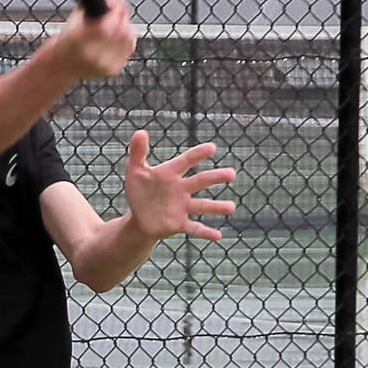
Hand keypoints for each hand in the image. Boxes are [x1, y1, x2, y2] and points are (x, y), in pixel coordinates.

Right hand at [48, 0, 137, 83]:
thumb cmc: (67, 40)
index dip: (115, 9)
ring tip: (120, 19)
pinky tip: (122, 32)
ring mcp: (105, 65)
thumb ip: (92, 6)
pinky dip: (128, 38)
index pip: (105, 25)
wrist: (63, 65)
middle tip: (120, 6)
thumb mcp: (74, 19)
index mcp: (78, 42)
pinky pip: (130, 48)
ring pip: (128, 39)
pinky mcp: (114, 70)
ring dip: (126, 25)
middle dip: (122, 14)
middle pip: (120, 31)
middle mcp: (92, 56)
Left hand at [123, 133, 237, 241]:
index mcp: (171, 174)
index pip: (186, 161)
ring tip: (231, 207)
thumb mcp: (135, 171)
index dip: (198, 154)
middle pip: (201, 181)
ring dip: (217, 207)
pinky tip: (218, 236)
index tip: (212, 148)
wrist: (140, 218)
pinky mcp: (180, 224)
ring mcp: (182, 207)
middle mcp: (181, 189)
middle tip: (232, 174)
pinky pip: (194, 228)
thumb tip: (140, 132)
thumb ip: (138, 152)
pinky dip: (205, 232)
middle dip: (216, 177)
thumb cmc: (140, 191)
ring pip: (202, 205)